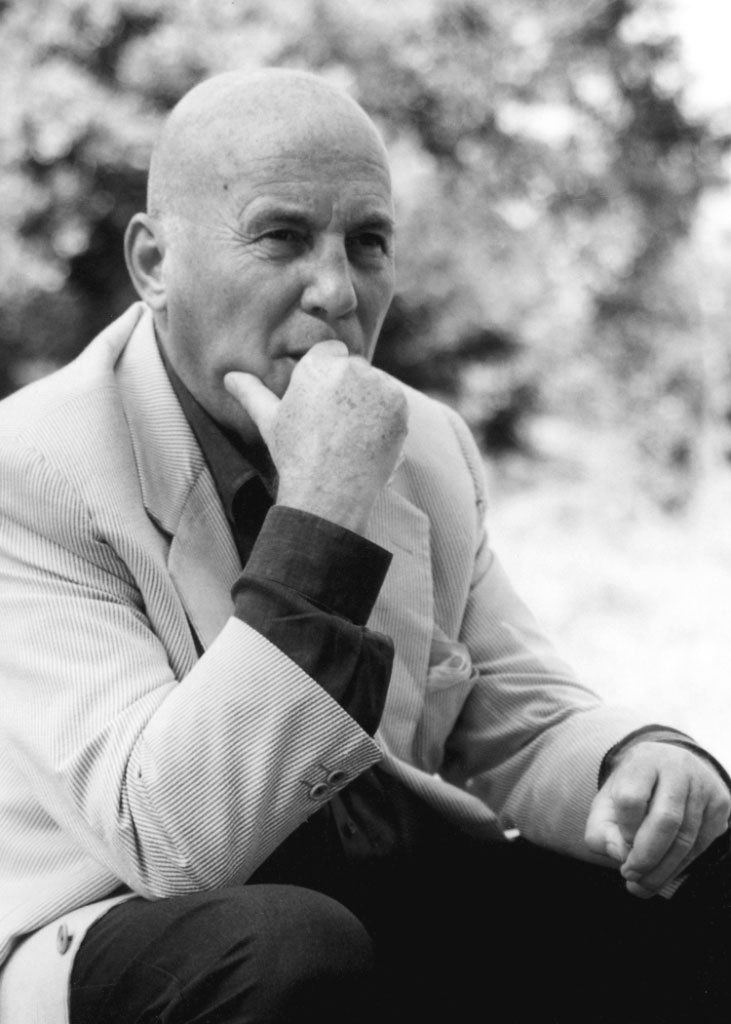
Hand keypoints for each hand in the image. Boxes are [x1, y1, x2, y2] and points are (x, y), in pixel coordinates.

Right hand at [224, 340, 407, 532]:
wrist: (329, 492)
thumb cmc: (294, 456)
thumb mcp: (270, 422)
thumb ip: (252, 394)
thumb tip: (229, 377)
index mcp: (316, 365)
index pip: (331, 352)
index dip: (327, 380)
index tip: (322, 407)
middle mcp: (348, 367)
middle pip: (354, 367)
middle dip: (348, 389)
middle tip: (335, 426)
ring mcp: (377, 385)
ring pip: (375, 383)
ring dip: (369, 401)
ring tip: (350, 435)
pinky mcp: (398, 403)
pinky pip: (393, 401)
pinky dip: (386, 417)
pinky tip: (368, 439)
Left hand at [585, 741, 729, 896]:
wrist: (667, 769)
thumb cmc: (631, 792)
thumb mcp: (605, 805)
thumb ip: (600, 832)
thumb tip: (622, 854)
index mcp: (643, 761)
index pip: (631, 798)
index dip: (625, 829)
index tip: (621, 844)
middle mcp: (677, 768)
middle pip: (665, 820)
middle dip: (646, 856)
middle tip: (630, 875)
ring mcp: (703, 785)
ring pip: (686, 838)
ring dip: (663, 870)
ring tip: (642, 885)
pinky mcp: (719, 804)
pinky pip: (701, 844)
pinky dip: (679, 866)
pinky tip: (663, 874)